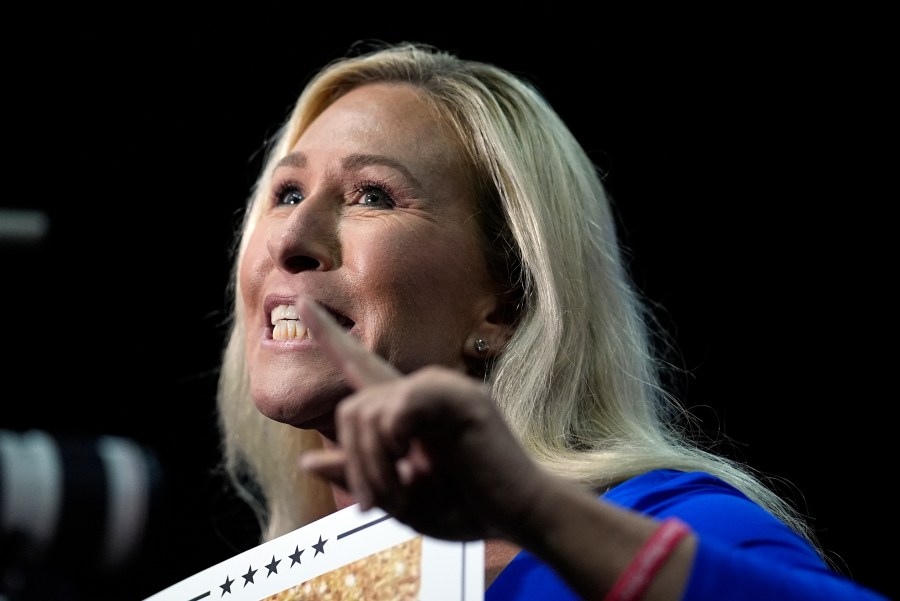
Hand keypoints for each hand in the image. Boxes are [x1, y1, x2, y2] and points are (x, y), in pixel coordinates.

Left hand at [296, 294, 548, 541]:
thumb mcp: (398, 496)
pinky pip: (401, 407)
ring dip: (375, 465)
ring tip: (403, 496)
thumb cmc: (465, 506)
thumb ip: (358, 472)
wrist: (520, 517)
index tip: (300, 304)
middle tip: (374, 505)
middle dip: (355, 465)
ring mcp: (445, 389)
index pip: (360, 364)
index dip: (329, 336)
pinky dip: (396, 441)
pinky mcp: (463, 398)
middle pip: (352, 409)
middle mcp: (423, 389)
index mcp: (406, 408)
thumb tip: (307, 458)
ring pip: (370, 412)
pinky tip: (418, 463)